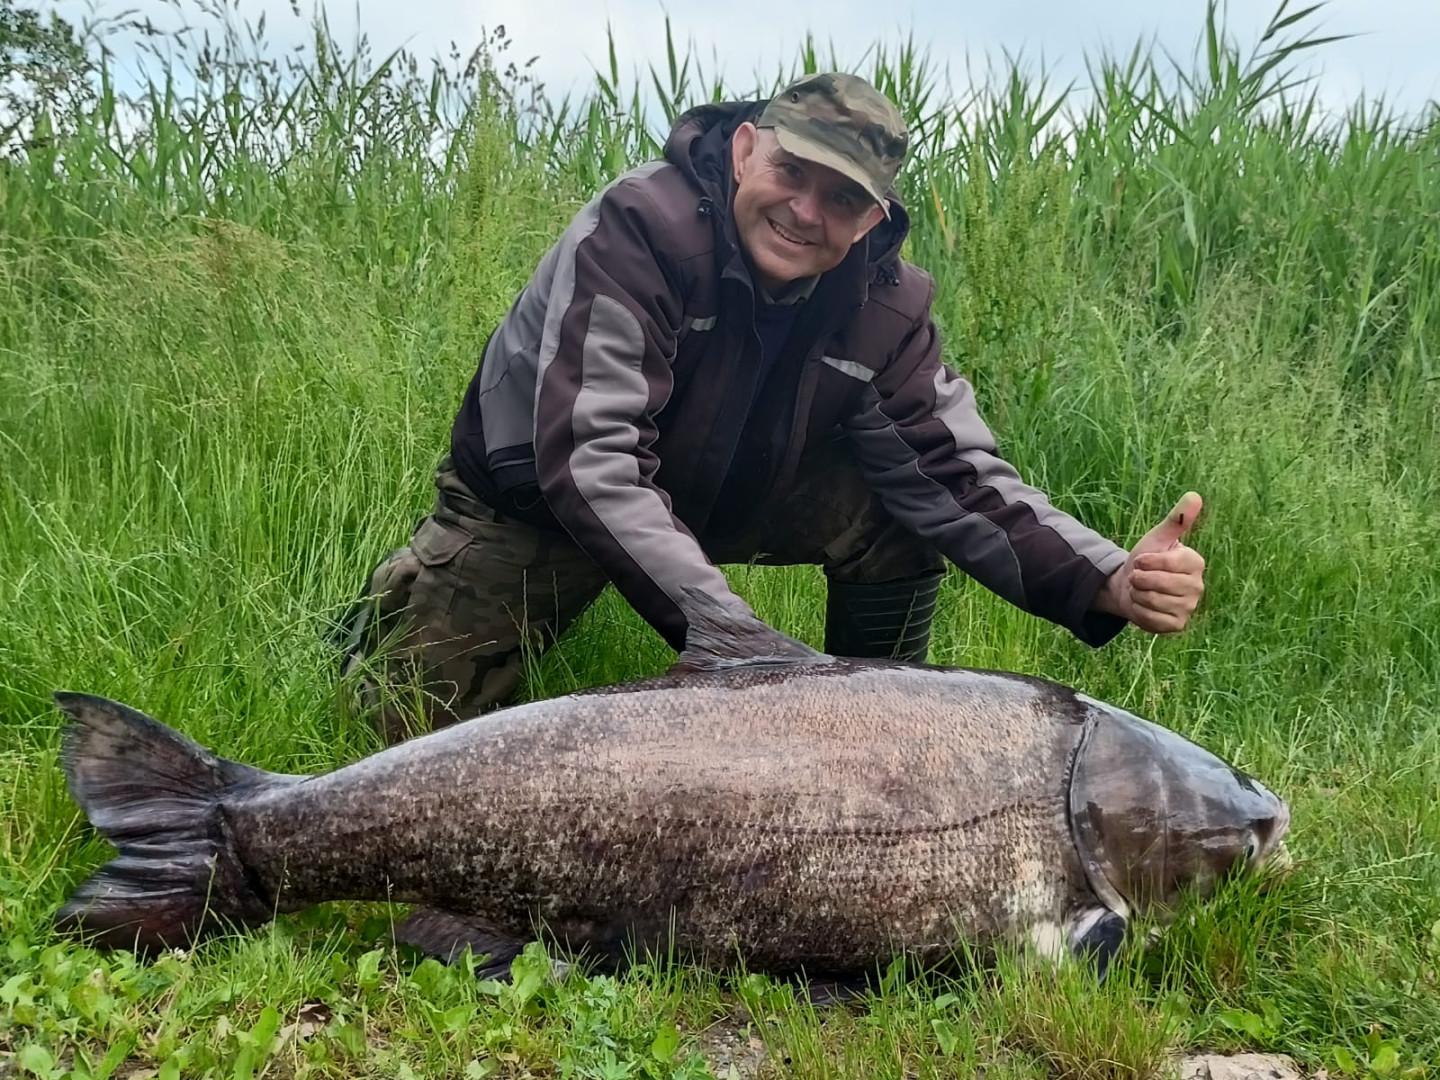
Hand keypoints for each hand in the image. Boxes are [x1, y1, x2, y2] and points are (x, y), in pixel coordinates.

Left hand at [1094, 492, 1206, 633]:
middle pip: (1158, 583)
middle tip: (1140, 577)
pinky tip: (1143, 605)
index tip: (1141, 560)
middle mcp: (1197, 586)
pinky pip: (1152, 618)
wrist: (1130, 586)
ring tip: (1141, 589)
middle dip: (1139, 579)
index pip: (1168, 563)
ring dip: (1137, 594)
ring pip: (1153, 601)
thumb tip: (1194, 495)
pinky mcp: (1177, 624)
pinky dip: (1139, 611)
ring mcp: (1189, 607)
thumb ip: (1176, 519)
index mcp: (1195, 563)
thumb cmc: (1146, 559)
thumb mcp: (1157, 538)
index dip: (1147, 562)